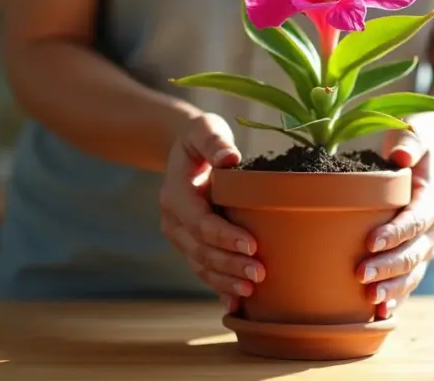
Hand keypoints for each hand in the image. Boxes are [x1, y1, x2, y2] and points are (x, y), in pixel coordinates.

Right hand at [159, 113, 265, 312]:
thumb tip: (229, 157)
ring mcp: (180, 237)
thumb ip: (214, 141)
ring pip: (201, 265)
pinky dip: (219, 287)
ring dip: (225, 280)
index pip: (200, 222)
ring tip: (251, 289)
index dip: (224, 236)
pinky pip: (203, 270)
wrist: (185, 152)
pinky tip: (235, 304)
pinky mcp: (191, 246)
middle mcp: (173, 220)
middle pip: (200, 250)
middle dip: (229, 264)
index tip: (252, 244)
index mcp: (176, 194)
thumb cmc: (201, 138)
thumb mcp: (204, 129)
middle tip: (260, 274)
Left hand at [358, 125, 433, 318]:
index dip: (395, 233)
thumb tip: (400, 153)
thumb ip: (408, 141)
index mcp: (430, 199)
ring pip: (413, 272)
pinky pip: (408, 281)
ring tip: (371, 301)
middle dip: (389, 267)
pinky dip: (397, 297)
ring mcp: (426, 245)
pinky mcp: (416, 256)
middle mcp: (433, 227)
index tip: (370, 242)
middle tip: (360, 276)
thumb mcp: (412, 131)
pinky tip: (380, 313)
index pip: (415, 220)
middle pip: (413, 252)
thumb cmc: (412, 142)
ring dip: (393, 288)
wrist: (428, 157)